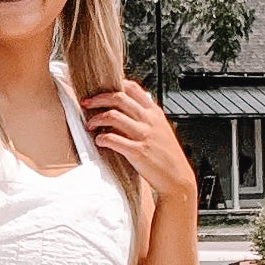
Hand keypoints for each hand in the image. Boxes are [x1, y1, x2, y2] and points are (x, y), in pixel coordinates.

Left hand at [80, 80, 196, 201]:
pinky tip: (99, 141)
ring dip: (96, 118)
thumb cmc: (167, 156)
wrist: (177, 178)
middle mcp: (149, 121)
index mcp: (154, 113)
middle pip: (119, 98)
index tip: (100, 92)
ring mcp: (144, 135)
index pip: (132, 88)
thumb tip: (122, 111)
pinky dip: (102, 138)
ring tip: (90, 125)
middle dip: (98, 99)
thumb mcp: (160, 129)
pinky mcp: (137, 151)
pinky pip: (113, 139)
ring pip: (113, 116)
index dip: (113, 86)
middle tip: (87, 104)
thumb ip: (144, 118)